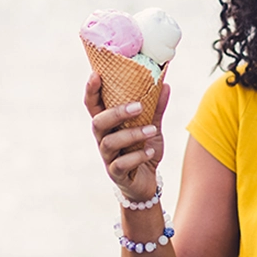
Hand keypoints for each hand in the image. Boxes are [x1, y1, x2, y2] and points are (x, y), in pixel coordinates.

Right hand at [84, 72, 169, 202]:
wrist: (148, 182)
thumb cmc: (144, 149)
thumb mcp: (152, 127)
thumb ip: (156, 108)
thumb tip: (165, 85)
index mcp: (108, 124)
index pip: (93, 105)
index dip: (91, 91)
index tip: (96, 75)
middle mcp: (103, 139)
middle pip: (98, 122)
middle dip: (116, 113)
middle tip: (138, 106)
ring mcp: (108, 157)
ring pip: (110, 143)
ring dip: (131, 135)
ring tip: (152, 130)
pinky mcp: (116, 173)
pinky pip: (121, 164)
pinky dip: (136, 156)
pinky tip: (150, 152)